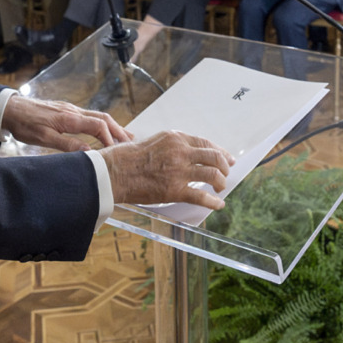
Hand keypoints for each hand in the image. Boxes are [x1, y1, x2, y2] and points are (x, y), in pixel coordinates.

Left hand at [2, 96, 130, 151]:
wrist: (10, 108)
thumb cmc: (25, 124)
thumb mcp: (43, 138)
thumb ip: (67, 145)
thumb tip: (89, 152)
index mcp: (70, 118)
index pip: (98, 125)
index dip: (110, 138)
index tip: (118, 151)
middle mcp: (73, 111)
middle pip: (103, 118)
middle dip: (118, 130)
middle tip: (131, 142)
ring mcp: (70, 109)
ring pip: (97, 116)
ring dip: (112, 126)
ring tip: (124, 136)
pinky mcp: (65, 110)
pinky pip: (89, 116)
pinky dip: (101, 123)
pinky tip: (102, 130)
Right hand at [99, 130, 235, 210]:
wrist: (115, 171)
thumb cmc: (128, 157)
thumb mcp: (154, 141)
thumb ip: (173, 146)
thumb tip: (188, 154)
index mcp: (176, 138)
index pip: (206, 143)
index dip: (220, 152)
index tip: (227, 158)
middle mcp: (181, 152)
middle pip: (214, 157)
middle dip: (224, 166)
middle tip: (226, 173)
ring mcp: (179, 171)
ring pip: (212, 174)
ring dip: (220, 182)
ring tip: (220, 188)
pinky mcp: (174, 190)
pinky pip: (201, 196)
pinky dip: (213, 201)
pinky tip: (218, 204)